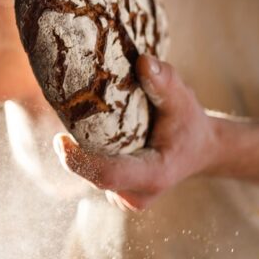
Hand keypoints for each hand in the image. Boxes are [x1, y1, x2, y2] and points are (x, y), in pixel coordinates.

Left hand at [53, 55, 221, 210]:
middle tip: (65, 115)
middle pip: (93, 174)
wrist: (199, 149)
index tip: (59, 139)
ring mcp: (125, 198)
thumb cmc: (189, 124)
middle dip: (75, 150)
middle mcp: (137, 194)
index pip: (108, 175)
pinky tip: (90, 134)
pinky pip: (92, 174)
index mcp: (154, 175)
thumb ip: (165, 82)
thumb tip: (143, 61)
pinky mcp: (116, 193)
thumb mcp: (183, 100)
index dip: (80, 161)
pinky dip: (86, 155)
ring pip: (90, 175)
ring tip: (79, 121)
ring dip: (80, 151)